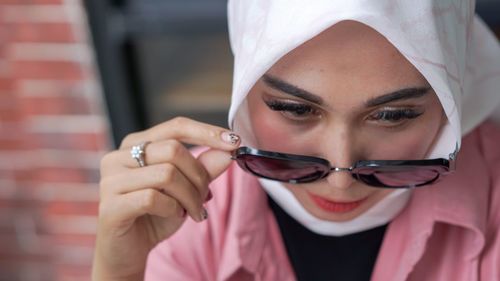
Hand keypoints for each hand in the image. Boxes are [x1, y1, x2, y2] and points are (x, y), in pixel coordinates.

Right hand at [92, 117, 239, 280]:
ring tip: (193, 211)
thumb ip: (204, 168)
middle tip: (205, 197)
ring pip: (166, 174)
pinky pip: (152, 198)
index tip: (235, 142)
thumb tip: (228, 150)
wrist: (128, 252)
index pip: (176, 126)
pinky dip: (173, 209)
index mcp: (135, 144)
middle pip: (174, 150)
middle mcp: (118, 156)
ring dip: (190, 196)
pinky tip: (175, 216)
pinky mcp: (109, 206)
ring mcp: (110, 180)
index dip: (207, 132)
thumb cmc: (156, 215)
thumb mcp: (186, 189)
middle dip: (199, 176)